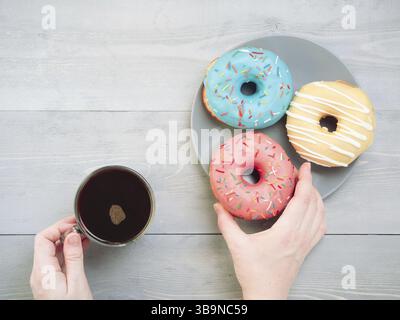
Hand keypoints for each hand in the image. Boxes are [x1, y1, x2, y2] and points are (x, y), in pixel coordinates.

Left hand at [30, 216, 92, 299]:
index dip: (58, 227)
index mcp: (43, 271)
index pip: (43, 238)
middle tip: (79, 226)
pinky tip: (79, 248)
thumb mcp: (77, 282)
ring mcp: (45, 278)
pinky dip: (68, 251)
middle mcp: (40, 274)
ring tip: (82, 235)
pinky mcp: (51, 281)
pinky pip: (57, 260)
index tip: (73, 223)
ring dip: (67, 241)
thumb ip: (74, 257)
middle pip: (46, 243)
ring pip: (52, 251)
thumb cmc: (72, 308)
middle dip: (63, 231)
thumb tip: (72, 235)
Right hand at [214, 162, 325, 299]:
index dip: (306, 181)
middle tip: (303, 173)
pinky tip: (315, 211)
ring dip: (317, 198)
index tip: (305, 168)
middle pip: (314, 204)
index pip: (302, 200)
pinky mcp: (306, 250)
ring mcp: (305, 244)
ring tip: (309, 187)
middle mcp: (300, 236)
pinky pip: (320, 228)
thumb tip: (218, 206)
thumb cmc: (254, 273)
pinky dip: (321, 214)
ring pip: (320, 215)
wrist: (266, 295)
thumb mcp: (237, 246)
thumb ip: (226, 224)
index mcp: (286, 232)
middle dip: (311, 184)